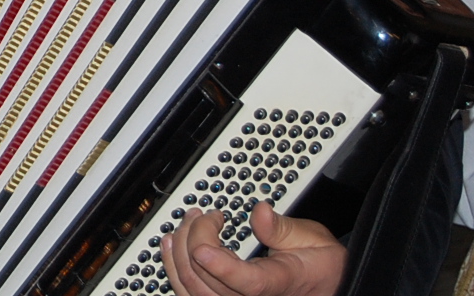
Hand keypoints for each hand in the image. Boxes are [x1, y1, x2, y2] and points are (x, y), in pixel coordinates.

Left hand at [161, 203, 344, 295]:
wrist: (327, 286)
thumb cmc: (319, 267)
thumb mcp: (312, 239)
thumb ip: (283, 228)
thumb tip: (260, 213)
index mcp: (280, 284)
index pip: (246, 282)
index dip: (220, 265)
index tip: (203, 244)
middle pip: (209, 281)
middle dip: (195, 239)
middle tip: (201, 215)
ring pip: (193, 291)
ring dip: (178, 255)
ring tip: (182, 226)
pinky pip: (192, 293)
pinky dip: (176, 270)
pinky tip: (173, 248)